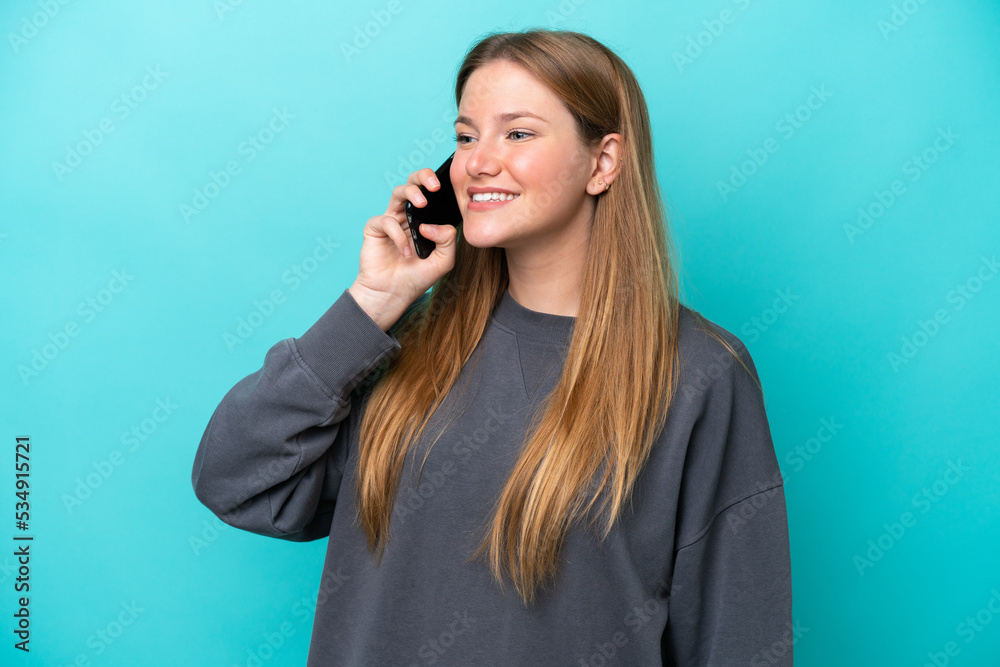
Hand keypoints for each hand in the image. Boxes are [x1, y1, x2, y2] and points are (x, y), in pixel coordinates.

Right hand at [349, 167, 458, 329]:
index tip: (449, 187)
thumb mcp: (443, 261)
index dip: (438, 185)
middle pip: (413, 183)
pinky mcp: (375, 228)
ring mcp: (391, 220)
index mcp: (423, 220)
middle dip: (423, 176)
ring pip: (399, 192)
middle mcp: (406, 216)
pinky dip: (398, 235)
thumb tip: (430, 224)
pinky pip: (387, 221)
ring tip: (421, 204)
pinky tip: (405, 251)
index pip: (431, 194)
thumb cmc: (416, 277)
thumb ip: (447, 240)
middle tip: (435, 186)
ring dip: (411, 193)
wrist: (392, 294)